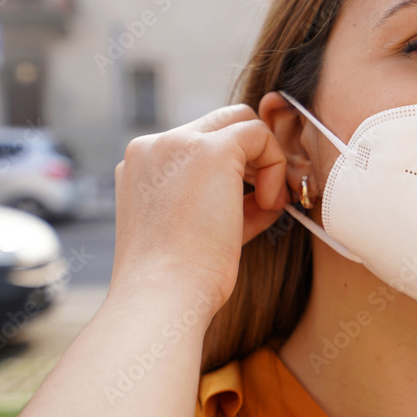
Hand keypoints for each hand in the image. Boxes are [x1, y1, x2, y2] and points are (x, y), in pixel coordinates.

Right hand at [111, 104, 288, 314]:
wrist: (164, 295)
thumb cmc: (179, 279)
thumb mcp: (194, 229)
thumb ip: (221, 202)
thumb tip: (267, 193)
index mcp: (140, 166)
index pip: (196, 146)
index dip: (232, 173)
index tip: (243, 209)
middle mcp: (151, 147)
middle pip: (218, 125)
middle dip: (250, 159)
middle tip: (267, 199)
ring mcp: (177, 143)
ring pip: (240, 121)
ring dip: (264, 161)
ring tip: (268, 205)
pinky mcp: (210, 150)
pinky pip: (259, 135)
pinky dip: (276, 165)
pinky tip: (271, 203)